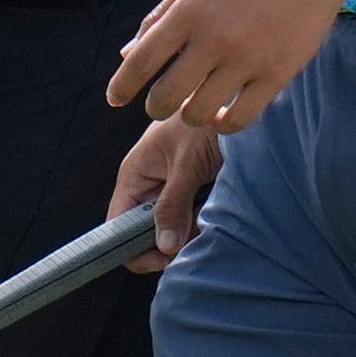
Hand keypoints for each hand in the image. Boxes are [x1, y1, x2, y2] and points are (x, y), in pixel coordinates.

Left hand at [107, 0, 355, 132]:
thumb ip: (160, 16)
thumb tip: (126, 53)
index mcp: (190, 11)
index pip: (142, 60)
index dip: (121, 86)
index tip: (114, 100)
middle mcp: (214, 38)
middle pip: (166, 96)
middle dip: (155, 107)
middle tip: (161, 105)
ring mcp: (246, 58)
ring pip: (199, 113)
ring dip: (190, 116)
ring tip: (195, 108)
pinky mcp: (277, 73)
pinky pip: (240, 118)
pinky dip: (224, 124)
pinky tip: (223, 116)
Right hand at [109, 116, 223, 269]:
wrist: (238, 96)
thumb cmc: (204, 122)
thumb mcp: (187, 163)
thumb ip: (172, 204)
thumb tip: (164, 247)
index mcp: (135, 175)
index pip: (118, 225)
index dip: (132, 247)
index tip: (160, 259)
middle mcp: (150, 186)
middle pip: (147, 233)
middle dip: (169, 243)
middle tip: (195, 237)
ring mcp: (173, 190)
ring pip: (174, 230)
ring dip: (192, 232)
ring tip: (213, 215)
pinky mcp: (197, 192)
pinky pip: (195, 220)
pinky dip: (207, 223)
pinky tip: (222, 211)